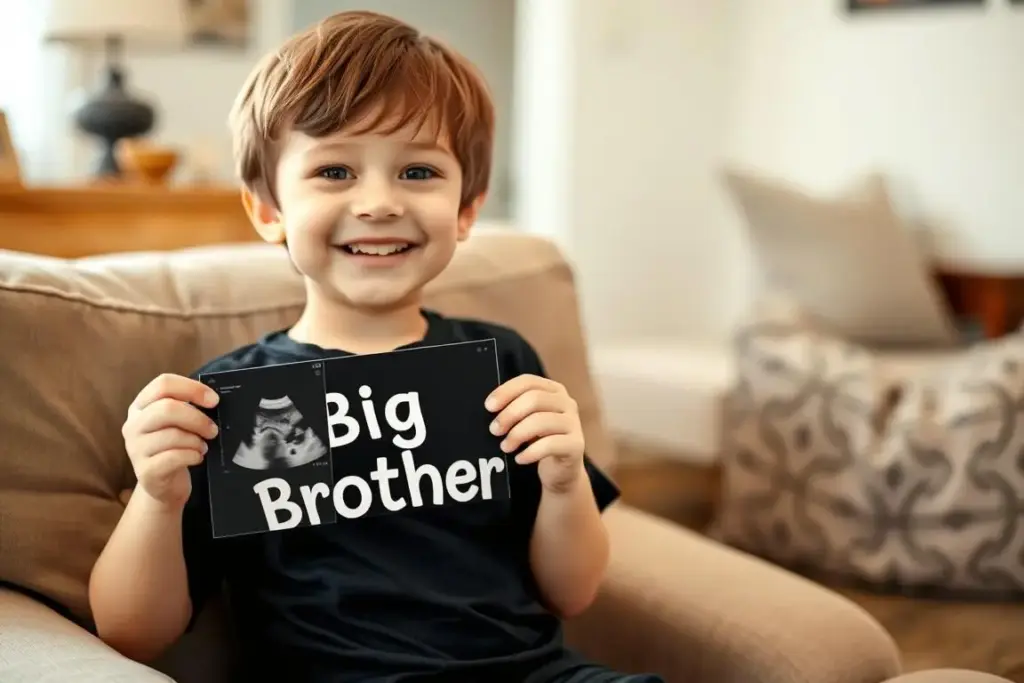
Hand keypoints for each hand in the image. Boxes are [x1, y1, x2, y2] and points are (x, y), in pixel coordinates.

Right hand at [121, 373, 219, 508]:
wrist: (163, 486)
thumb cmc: (174, 447)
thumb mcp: (177, 424)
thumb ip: (187, 407)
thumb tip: (213, 399)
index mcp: (141, 406)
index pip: (163, 384)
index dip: (192, 389)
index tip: (214, 400)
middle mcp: (133, 424)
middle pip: (167, 408)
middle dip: (197, 419)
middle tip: (213, 430)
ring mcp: (135, 449)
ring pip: (172, 435)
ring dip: (196, 441)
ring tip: (202, 447)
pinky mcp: (145, 471)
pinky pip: (174, 457)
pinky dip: (192, 456)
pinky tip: (196, 458)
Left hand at [485, 374, 584, 493]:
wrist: (561, 471)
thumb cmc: (539, 441)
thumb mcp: (527, 420)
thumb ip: (514, 409)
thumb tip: (490, 408)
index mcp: (553, 390)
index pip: (528, 381)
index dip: (506, 391)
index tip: (489, 406)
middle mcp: (567, 402)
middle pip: (534, 399)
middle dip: (509, 414)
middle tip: (494, 430)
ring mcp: (573, 423)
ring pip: (540, 421)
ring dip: (517, 434)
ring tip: (505, 447)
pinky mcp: (576, 444)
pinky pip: (549, 445)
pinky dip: (530, 452)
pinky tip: (519, 458)